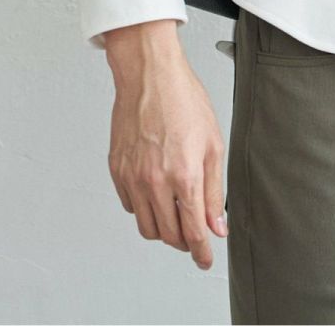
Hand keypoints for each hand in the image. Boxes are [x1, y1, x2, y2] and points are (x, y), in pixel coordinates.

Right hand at [104, 19, 228, 271]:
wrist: (150, 75)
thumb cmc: (184, 100)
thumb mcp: (213, 143)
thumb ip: (214, 189)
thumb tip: (217, 224)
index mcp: (184, 175)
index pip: (193, 231)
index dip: (202, 252)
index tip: (206, 259)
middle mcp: (155, 181)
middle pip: (168, 235)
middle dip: (184, 241)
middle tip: (194, 235)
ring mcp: (133, 177)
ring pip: (146, 227)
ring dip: (163, 230)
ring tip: (176, 216)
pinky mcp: (117, 170)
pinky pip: (130, 206)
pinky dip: (144, 208)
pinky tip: (156, 193)